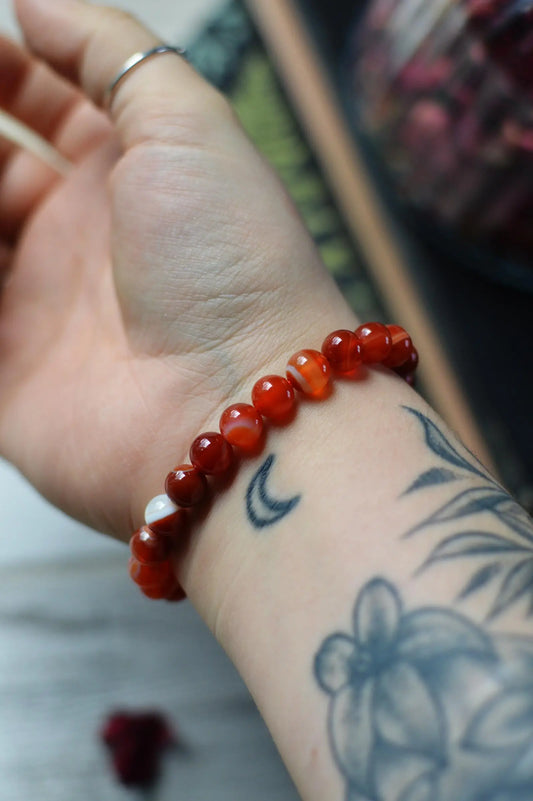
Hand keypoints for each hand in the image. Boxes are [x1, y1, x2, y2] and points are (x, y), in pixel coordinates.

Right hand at [0, 0, 353, 538]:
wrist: (239, 402)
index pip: (44, 105)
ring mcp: (45, 311)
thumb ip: (114, 53)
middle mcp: (83, 242)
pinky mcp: (13, 380)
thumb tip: (36, 3)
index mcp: (130, 178)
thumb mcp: (189, 126)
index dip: (4, 69)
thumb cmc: (232, 264)